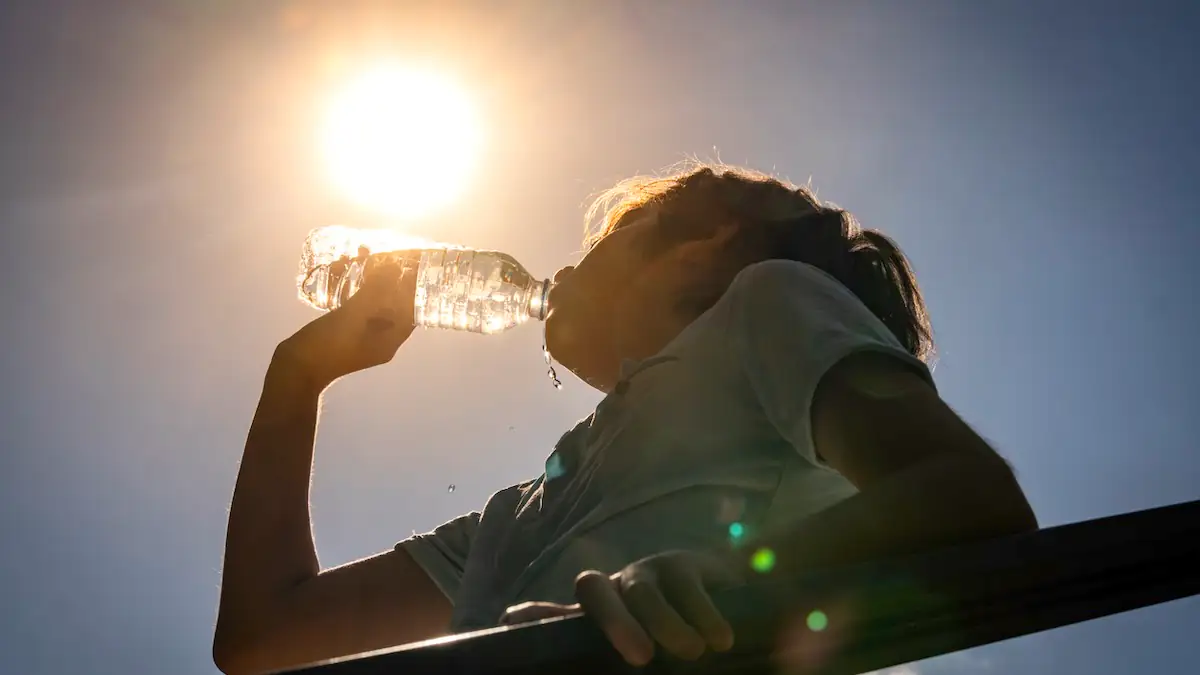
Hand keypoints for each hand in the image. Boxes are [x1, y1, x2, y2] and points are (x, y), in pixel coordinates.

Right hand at [274, 260, 416, 389]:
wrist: (293, 370)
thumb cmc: (327, 346)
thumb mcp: (353, 316)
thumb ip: (374, 292)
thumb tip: (395, 268)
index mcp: (389, 341)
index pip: (412, 311)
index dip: (413, 287)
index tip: (410, 262)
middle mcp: (381, 339)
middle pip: (393, 303)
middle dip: (388, 277)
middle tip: (383, 252)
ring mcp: (363, 335)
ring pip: (373, 301)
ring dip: (369, 279)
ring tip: (361, 253)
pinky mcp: (346, 330)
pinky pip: (356, 305)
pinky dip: (353, 288)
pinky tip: (343, 267)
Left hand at [500, 550, 744, 665]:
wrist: (734, 598)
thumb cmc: (679, 632)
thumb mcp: (647, 643)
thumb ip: (599, 651)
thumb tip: (544, 634)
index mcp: (600, 615)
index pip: (560, 612)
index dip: (537, 614)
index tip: (513, 620)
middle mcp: (616, 588)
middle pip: (594, 589)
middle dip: (613, 622)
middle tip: (642, 657)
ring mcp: (646, 572)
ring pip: (641, 591)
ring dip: (667, 623)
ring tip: (694, 652)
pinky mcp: (682, 562)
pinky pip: (686, 586)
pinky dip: (703, 614)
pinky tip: (721, 638)